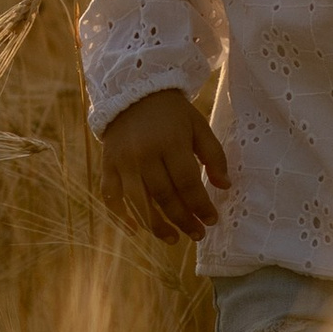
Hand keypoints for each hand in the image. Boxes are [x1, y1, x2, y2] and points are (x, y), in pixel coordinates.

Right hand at [98, 89, 229, 241]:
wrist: (132, 93)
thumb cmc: (172, 113)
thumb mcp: (198, 126)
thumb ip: (214, 156)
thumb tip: (225, 187)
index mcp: (170, 142)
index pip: (187, 183)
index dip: (201, 206)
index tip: (212, 220)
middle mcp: (144, 154)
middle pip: (164, 197)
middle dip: (183, 220)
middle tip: (197, 234)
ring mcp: (122, 162)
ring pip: (139, 203)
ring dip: (157, 226)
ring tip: (174, 239)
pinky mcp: (107, 166)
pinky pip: (111, 197)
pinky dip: (122, 217)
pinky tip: (137, 231)